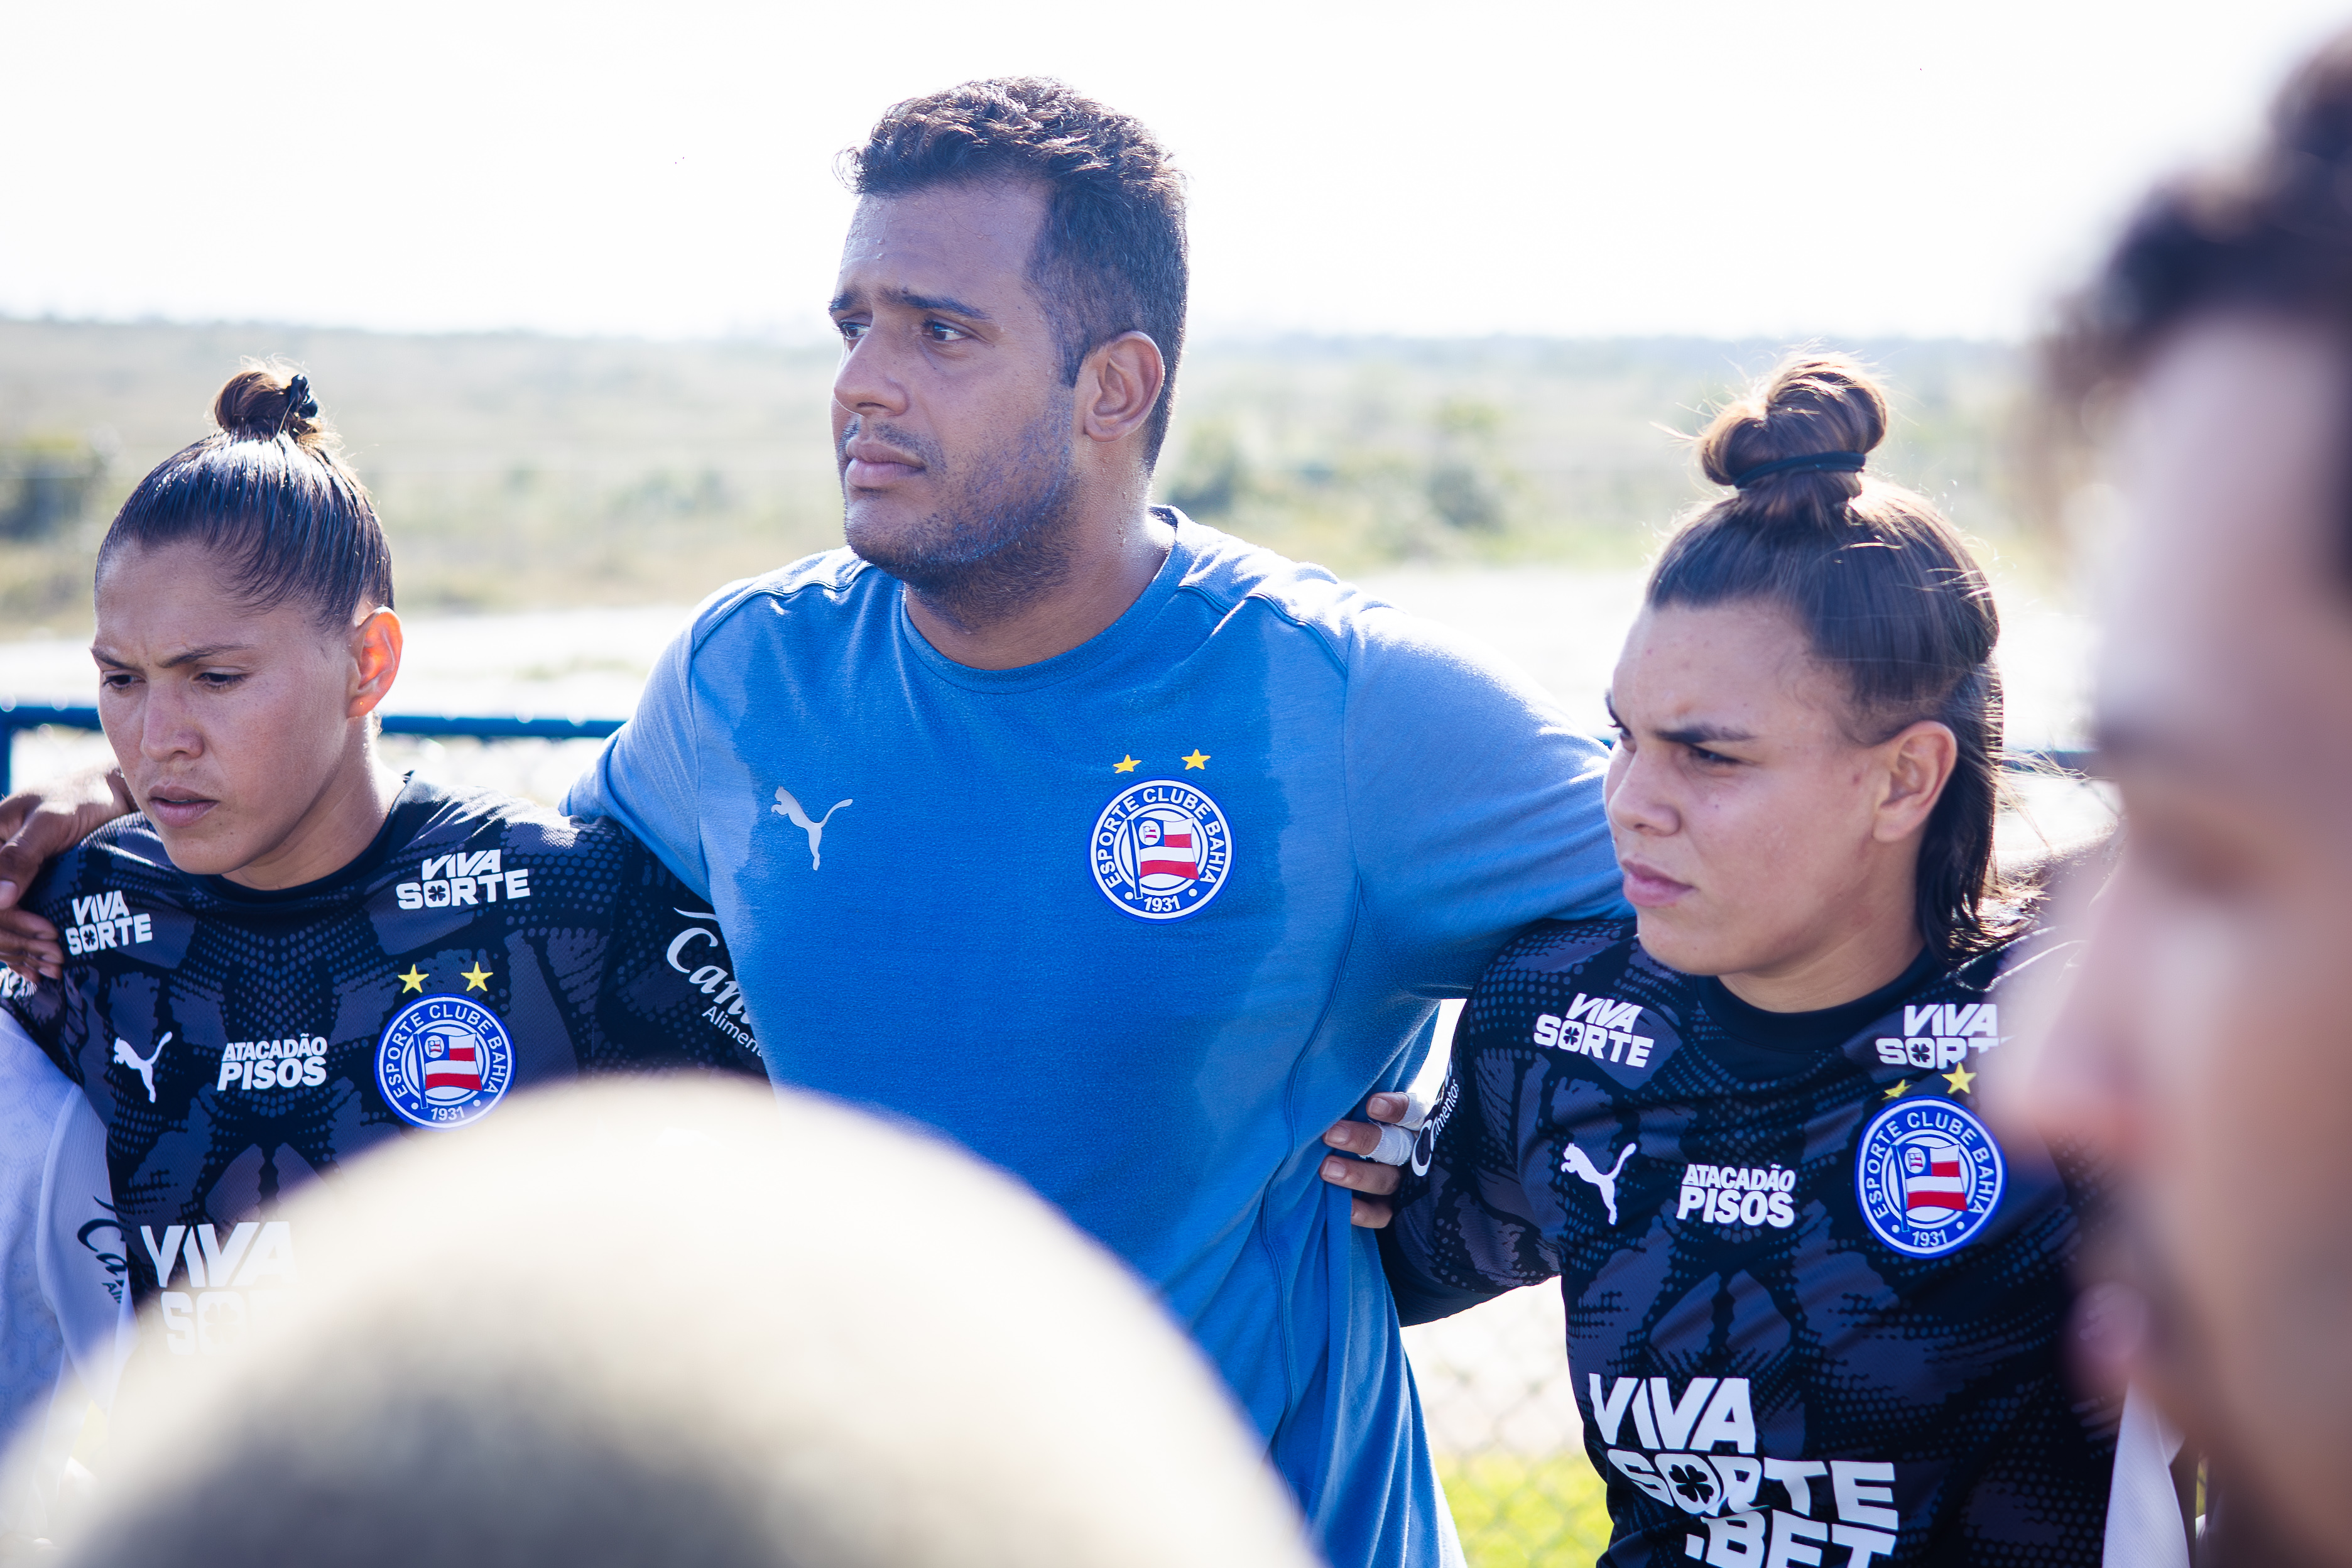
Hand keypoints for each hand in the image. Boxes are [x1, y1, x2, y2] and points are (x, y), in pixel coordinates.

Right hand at [0, 767, 134, 981]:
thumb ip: (21, 855)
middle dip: (16, 942)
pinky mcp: (23, 889)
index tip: (46, 933)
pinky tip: (35, 970)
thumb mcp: (51, 820)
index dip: (7, 922)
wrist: (112, 794)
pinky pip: (10, 925)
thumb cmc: (83, 799)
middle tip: (56, 958)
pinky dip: (21, 950)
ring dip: (19, 952)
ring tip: (52, 969)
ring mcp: (5, 879)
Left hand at [1320, 1091, 1416, 1229]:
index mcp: (1416, 1122)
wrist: (1373, 1168)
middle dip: (1364, 1140)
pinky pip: (1383, 1214)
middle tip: (1331, 1135)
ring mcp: (1407, 1183)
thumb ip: (1357, 1104)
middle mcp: (1415, 1151)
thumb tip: (1324, 1094)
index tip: (1371, 1105)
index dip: (1396, 1109)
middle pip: (1396, 1146)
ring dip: (1358, 1175)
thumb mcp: (1367, 1109)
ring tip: (1327, 1169)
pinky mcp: (1396, 1209)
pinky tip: (1345, 1208)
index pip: (1413, 1112)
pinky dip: (1364, 1212)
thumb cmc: (1362, 1123)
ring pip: (1388, 1179)